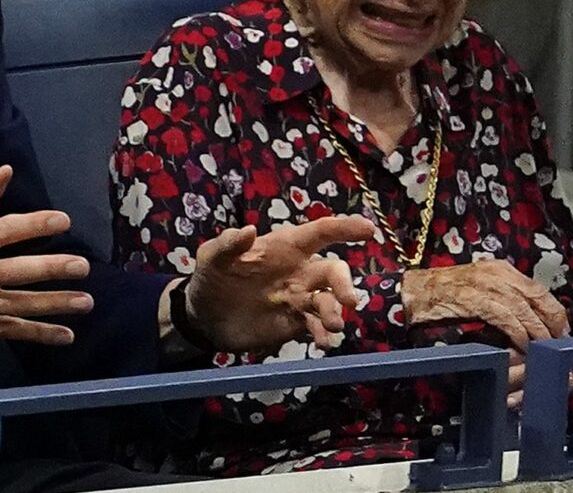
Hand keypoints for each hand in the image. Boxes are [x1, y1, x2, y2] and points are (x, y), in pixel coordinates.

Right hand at [0, 165, 93, 374]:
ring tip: (86, 302)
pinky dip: (40, 334)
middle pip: (18, 270)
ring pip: (21, 304)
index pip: (4, 230)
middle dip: (52, 269)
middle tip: (83, 266)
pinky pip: (13, 331)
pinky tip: (66, 335)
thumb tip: (6, 172)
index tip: (63, 221)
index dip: (34, 225)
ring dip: (55, 304)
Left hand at [183, 215, 375, 351]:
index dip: (343, 228)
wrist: (204, 318)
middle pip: (332, 271)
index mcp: (282, 247)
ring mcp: (299, 298)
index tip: (368, 229)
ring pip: (328, 301)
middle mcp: (298, 271)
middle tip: (347, 300)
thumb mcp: (212, 257)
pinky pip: (316, 327)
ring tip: (333, 325)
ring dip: (335, 312)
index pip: (318, 233)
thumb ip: (228, 243)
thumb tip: (250, 231)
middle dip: (344, 283)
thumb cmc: (212, 277)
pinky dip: (324, 334)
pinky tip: (323, 343)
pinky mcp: (294, 323)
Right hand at [401, 259, 568, 351]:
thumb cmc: (443, 293)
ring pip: (525, 310)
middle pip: (538, 298)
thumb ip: (503, 297)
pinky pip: (505, 317)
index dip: (554, 314)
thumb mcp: (479, 288)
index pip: (539, 290)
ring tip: (542, 351)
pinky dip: (517, 333)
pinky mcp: (473, 299)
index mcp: (500, 269)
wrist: (412, 292)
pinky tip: (520, 346)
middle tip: (556, 346)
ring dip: (537, 333)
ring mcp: (484, 284)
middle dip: (552, 324)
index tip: (560, 333)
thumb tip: (530, 319)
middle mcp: (497, 273)